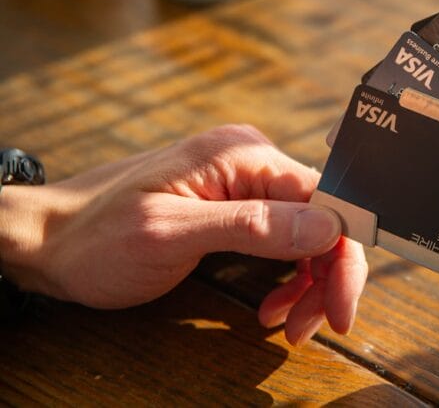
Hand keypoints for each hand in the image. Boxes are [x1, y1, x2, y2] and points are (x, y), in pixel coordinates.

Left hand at [0, 125, 367, 345]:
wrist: (49, 242)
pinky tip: (269, 306)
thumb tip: (329, 226)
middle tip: (307, 328)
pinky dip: (286, 277)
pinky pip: (283, 238)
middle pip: (324, 219)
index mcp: (243, 156)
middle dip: (326, 278)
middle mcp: (252, 161)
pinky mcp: (236, 203)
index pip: (327, 199)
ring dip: (307, 283)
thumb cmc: (97, 237)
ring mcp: (245, 181)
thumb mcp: (171, 234)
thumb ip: (251, 227)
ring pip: (308, 233)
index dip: (343, 256)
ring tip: (283, 323)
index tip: (339, 308)